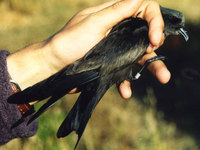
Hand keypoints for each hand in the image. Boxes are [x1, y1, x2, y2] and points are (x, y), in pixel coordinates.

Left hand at [47, 0, 169, 98]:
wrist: (55, 67)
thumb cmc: (69, 42)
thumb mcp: (93, 24)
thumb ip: (116, 11)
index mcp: (114, 15)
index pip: (143, 9)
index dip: (154, 20)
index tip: (155, 37)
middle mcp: (118, 30)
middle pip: (145, 33)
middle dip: (156, 44)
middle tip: (154, 52)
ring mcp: (116, 49)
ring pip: (140, 55)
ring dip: (152, 66)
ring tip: (163, 77)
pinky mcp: (112, 65)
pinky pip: (126, 71)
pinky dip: (127, 81)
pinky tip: (125, 91)